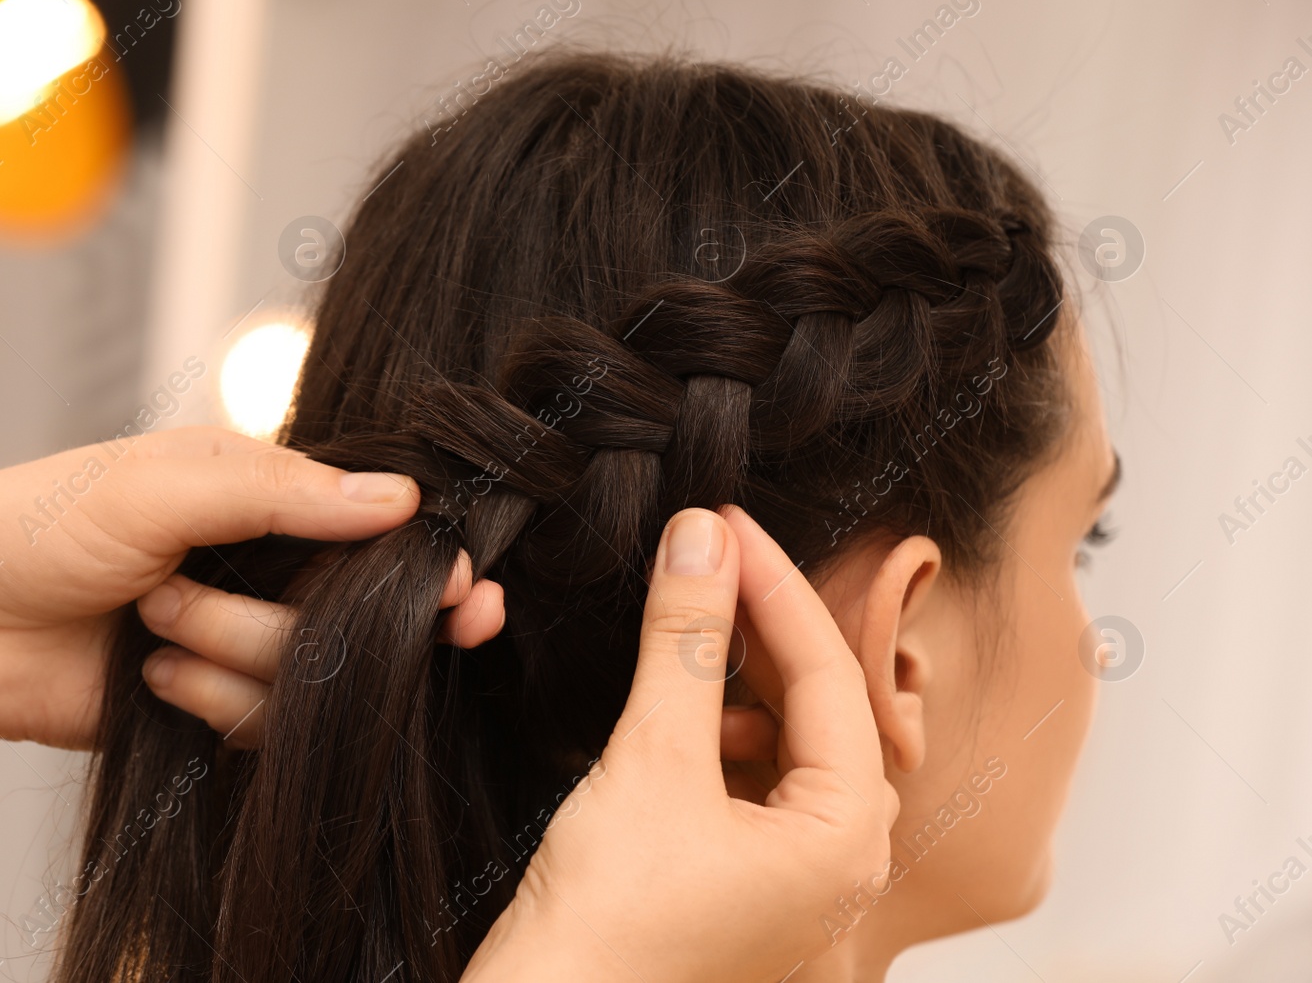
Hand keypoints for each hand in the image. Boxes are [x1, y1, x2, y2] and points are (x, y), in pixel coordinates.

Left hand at [0, 426, 500, 755]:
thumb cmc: (40, 526)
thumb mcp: (162, 483)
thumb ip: (286, 492)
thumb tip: (404, 498)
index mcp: (262, 489)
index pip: (376, 520)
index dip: (428, 557)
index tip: (469, 589)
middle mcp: (266, 562)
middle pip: (364, 604)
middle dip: (365, 617)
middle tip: (441, 626)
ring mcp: (243, 634)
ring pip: (314, 667)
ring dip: (241, 649)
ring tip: (158, 623)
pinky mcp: (216, 702)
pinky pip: (268, 721)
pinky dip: (217, 702)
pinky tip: (156, 679)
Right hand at [464, 506, 898, 982]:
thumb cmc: (606, 932)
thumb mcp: (649, 761)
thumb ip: (685, 642)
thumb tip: (702, 539)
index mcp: (847, 838)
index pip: (830, 676)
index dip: (775, 585)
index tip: (724, 522)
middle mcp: (840, 862)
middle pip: (823, 705)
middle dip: (765, 625)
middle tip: (708, 554)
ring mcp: (794, 879)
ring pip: (789, 738)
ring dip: (742, 673)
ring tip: (693, 620)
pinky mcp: (745, 883)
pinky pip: (756, 778)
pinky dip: (720, 726)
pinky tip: (680, 703)